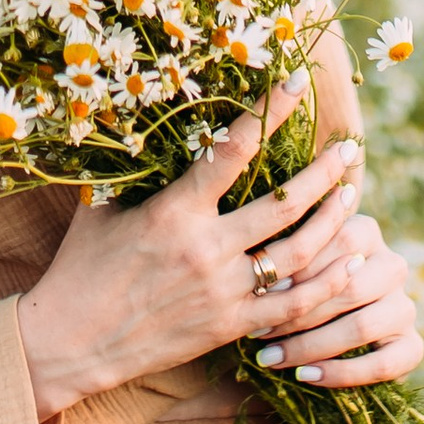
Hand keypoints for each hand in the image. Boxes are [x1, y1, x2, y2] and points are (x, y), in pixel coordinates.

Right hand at [15, 103, 406, 421]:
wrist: (71, 341)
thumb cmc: (81, 265)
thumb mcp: (103, 205)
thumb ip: (134, 167)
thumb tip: (149, 121)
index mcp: (173, 212)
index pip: (231, 151)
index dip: (268, 113)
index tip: (297, 83)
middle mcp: (205, 249)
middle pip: (284, 204)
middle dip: (324, 173)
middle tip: (350, 149)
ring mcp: (222, 291)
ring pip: (298, 252)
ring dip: (332, 221)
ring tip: (353, 196)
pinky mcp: (230, 327)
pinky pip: (291, 306)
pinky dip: (326, 283)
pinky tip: (349, 263)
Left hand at [250, 202, 423, 391]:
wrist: (333, 335)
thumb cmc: (300, 286)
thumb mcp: (295, 258)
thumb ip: (287, 242)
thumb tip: (261, 234)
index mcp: (367, 232)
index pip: (339, 239)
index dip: (298, 266)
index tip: (259, 289)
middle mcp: (393, 266)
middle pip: (348, 286)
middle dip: (297, 312)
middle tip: (257, 331)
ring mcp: (406, 307)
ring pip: (361, 326)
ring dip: (310, 345)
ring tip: (271, 358)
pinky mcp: (413, 347)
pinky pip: (383, 365)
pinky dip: (341, 373)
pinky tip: (305, 375)